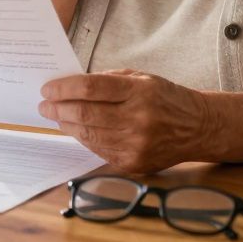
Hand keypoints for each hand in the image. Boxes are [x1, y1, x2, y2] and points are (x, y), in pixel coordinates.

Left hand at [40, 69, 214, 172]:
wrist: (198, 127)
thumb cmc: (166, 98)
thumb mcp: (142, 78)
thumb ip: (108, 80)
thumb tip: (72, 85)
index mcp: (139, 91)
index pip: (92, 87)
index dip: (65, 88)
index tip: (48, 88)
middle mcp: (138, 119)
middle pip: (85, 113)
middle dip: (58, 108)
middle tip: (44, 104)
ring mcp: (135, 144)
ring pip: (88, 134)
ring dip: (66, 125)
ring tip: (56, 116)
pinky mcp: (133, 163)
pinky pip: (98, 150)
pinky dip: (84, 138)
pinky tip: (76, 130)